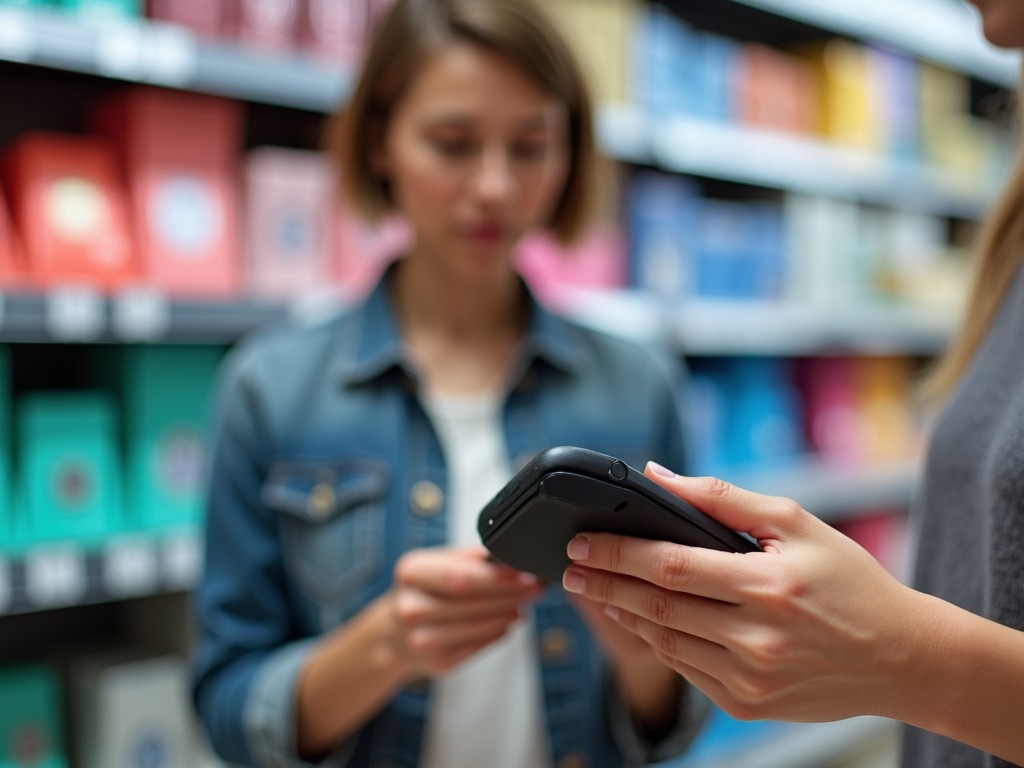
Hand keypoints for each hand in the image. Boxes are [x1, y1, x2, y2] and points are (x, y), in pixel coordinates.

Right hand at [388, 545, 543, 677]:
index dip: (496, 576)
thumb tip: (507, 553)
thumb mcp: (435, 564)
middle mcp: (410, 607)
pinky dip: (498, 633)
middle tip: (535, 587)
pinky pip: (478, 647)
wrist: (395, 634)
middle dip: (510, 593)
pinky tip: (509, 622)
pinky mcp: (437, 663)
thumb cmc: (423, 591)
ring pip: (478, 626)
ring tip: (525, 604)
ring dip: (508, 614)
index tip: (524, 572)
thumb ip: (468, 556)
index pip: (459, 575)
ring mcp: (421, 639)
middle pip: (471, 600)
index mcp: (411, 573)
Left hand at [562, 465, 932, 723]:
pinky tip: (638, 621)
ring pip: (663, 642)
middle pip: (656, 606)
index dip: (617, 554)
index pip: (669, 565)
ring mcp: (751, 678)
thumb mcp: (795, 523)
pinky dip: (655, 643)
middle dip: (603, 585)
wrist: (901, 657)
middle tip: (570, 570)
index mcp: (767, 585)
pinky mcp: (748, 705)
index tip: (582, 542)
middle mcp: (757, 638)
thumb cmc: (849, 580)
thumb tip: (658, 475)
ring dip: (622, 615)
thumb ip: (722, 498)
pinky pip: (685, 671)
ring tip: (596, 592)